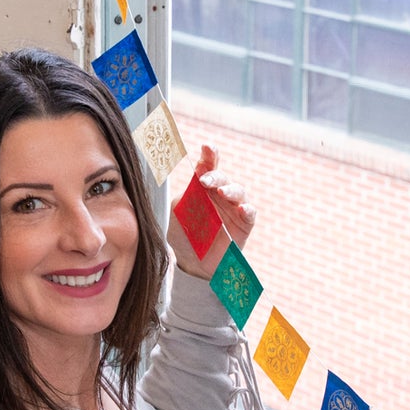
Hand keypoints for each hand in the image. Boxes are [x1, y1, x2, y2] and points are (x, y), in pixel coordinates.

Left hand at [167, 145, 257, 279]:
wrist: (191, 263)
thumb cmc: (182, 233)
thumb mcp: (173, 211)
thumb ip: (174, 194)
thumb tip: (159, 176)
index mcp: (202, 188)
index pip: (208, 167)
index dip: (210, 156)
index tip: (207, 147)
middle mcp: (220, 195)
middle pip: (223, 178)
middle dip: (215, 176)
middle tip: (204, 179)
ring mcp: (234, 209)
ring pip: (239, 192)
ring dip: (231, 189)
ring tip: (222, 192)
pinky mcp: (244, 226)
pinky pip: (250, 214)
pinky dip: (248, 209)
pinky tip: (242, 208)